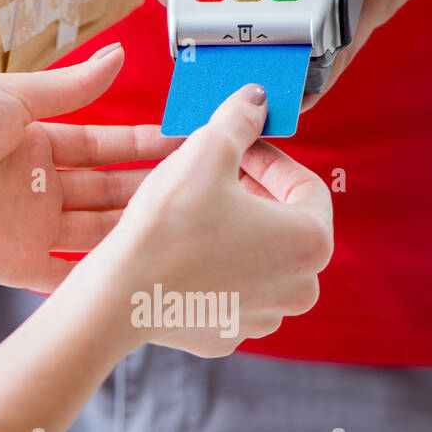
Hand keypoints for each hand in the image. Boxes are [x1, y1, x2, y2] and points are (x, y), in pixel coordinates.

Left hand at [0, 45, 183, 292]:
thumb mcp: (12, 95)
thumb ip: (70, 86)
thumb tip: (118, 54)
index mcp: (34, 143)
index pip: (103, 144)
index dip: (144, 143)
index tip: (189, 140)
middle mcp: (38, 187)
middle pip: (109, 188)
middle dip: (153, 184)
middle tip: (208, 182)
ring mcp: (32, 227)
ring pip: (100, 229)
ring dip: (139, 224)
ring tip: (191, 219)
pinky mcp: (20, 265)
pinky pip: (70, 274)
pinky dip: (104, 273)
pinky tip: (148, 264)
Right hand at [90, 84, 332, 356]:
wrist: (119, 294)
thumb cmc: (168, 224)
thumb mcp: (206, 151)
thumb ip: (240, 119)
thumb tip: (256, 100)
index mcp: (312, 243)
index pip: (305, 186)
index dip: (269, 157)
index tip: (238, 147)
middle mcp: (300, 288)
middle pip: (284, 224)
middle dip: (252, 193)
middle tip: (215, 172)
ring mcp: (263, 317)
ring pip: (256, 259)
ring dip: (232, 230)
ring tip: (193, 209)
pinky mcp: (226, 331)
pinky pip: (228, 289)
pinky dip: (211, 266)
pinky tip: (179, 249)